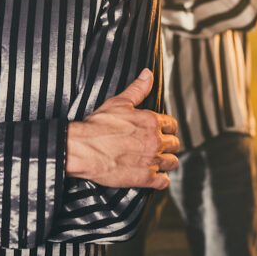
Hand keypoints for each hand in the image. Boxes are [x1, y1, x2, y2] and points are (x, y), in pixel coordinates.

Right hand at [66, 69, 180, 188]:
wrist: (82, 149)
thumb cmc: (97, 125)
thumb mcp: (118, 103)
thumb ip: (137, 89)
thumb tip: (147, 74)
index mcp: (151, 121)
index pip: (172, 125)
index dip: (166, 129)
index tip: (160, 132)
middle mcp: (155, 141)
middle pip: (174, 145)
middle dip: (167, 145)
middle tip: (155, 147)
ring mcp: (151, 160)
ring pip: (172, 163)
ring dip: (165, 162)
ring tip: (154, 161)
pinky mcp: (145, 179)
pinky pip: (164, 181)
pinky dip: (160, 179)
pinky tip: (152, 175)